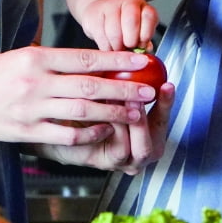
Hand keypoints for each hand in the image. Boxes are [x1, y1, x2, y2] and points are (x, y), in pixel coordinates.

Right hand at [0, 45, 161, 147]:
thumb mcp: (21, 56)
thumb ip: (53, 61)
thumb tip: (91, 62)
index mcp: (36, 58)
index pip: (84, 59)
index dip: (116, 61)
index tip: (141, 62)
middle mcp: (36, 82)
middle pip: (89, 86)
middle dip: (124, 89)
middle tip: (149, 91)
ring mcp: (31, 109)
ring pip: (82, 111)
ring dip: (113, 113)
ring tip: (135, 113)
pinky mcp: (27, 132)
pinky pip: (65, 135)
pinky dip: (88, 133)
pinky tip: (104, 130)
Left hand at [38, 80, 175, 173]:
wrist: (54, 124)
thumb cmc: (85, 106)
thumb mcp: (108, 92)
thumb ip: (124, 83)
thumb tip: (137, 59)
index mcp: (147, 134)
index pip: (162, 118)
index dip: (166, 102)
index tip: (167, 85)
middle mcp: (140, 152)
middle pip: (155, 140)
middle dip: (150, 116)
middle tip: (142, 95)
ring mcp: (124, 161)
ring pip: (138, 148)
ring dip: (132, 123)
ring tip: (121, 99)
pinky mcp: (106, 163)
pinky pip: (118, 150)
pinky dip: (115, 130)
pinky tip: (105, 112)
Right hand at [74, 0, 157, 52]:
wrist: (101, 13)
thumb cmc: (123, 27)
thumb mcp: (138, 32)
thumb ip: (144, 41)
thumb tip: (146, 50)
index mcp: (143, 7)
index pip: (149, 16)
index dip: (146, 34)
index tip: (142, 46)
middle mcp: (128, 2)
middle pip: (131, 21)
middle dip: (130, 41)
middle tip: (128, 49)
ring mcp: (109, 6)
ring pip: (114, 32)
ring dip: (116, 47)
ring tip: (117, 50)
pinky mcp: (94, 14)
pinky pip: (100, 36)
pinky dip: (105, 47)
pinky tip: (108, 47)